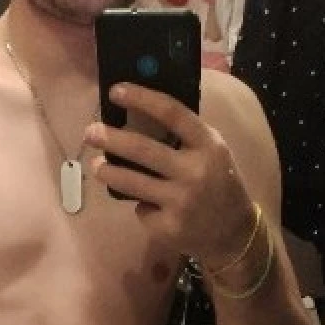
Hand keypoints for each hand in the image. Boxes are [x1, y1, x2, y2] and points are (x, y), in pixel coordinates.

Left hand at [84, 83, 256, 270]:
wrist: (234, 233)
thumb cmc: (218, 184)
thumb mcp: (212, 153)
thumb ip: (185, 138)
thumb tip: (137, 119)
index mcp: (207, 145)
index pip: (171, 112)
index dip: (141, 99)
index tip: (116, 91)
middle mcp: (194, 171)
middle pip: (142, 149)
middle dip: (111, 139)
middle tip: (90, 132)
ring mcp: (180, 202)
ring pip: (132, 183)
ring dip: (108, 172)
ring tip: (96, 166)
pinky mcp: (168, 227)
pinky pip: (142, 210)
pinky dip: (143, 207)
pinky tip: (154, 209)